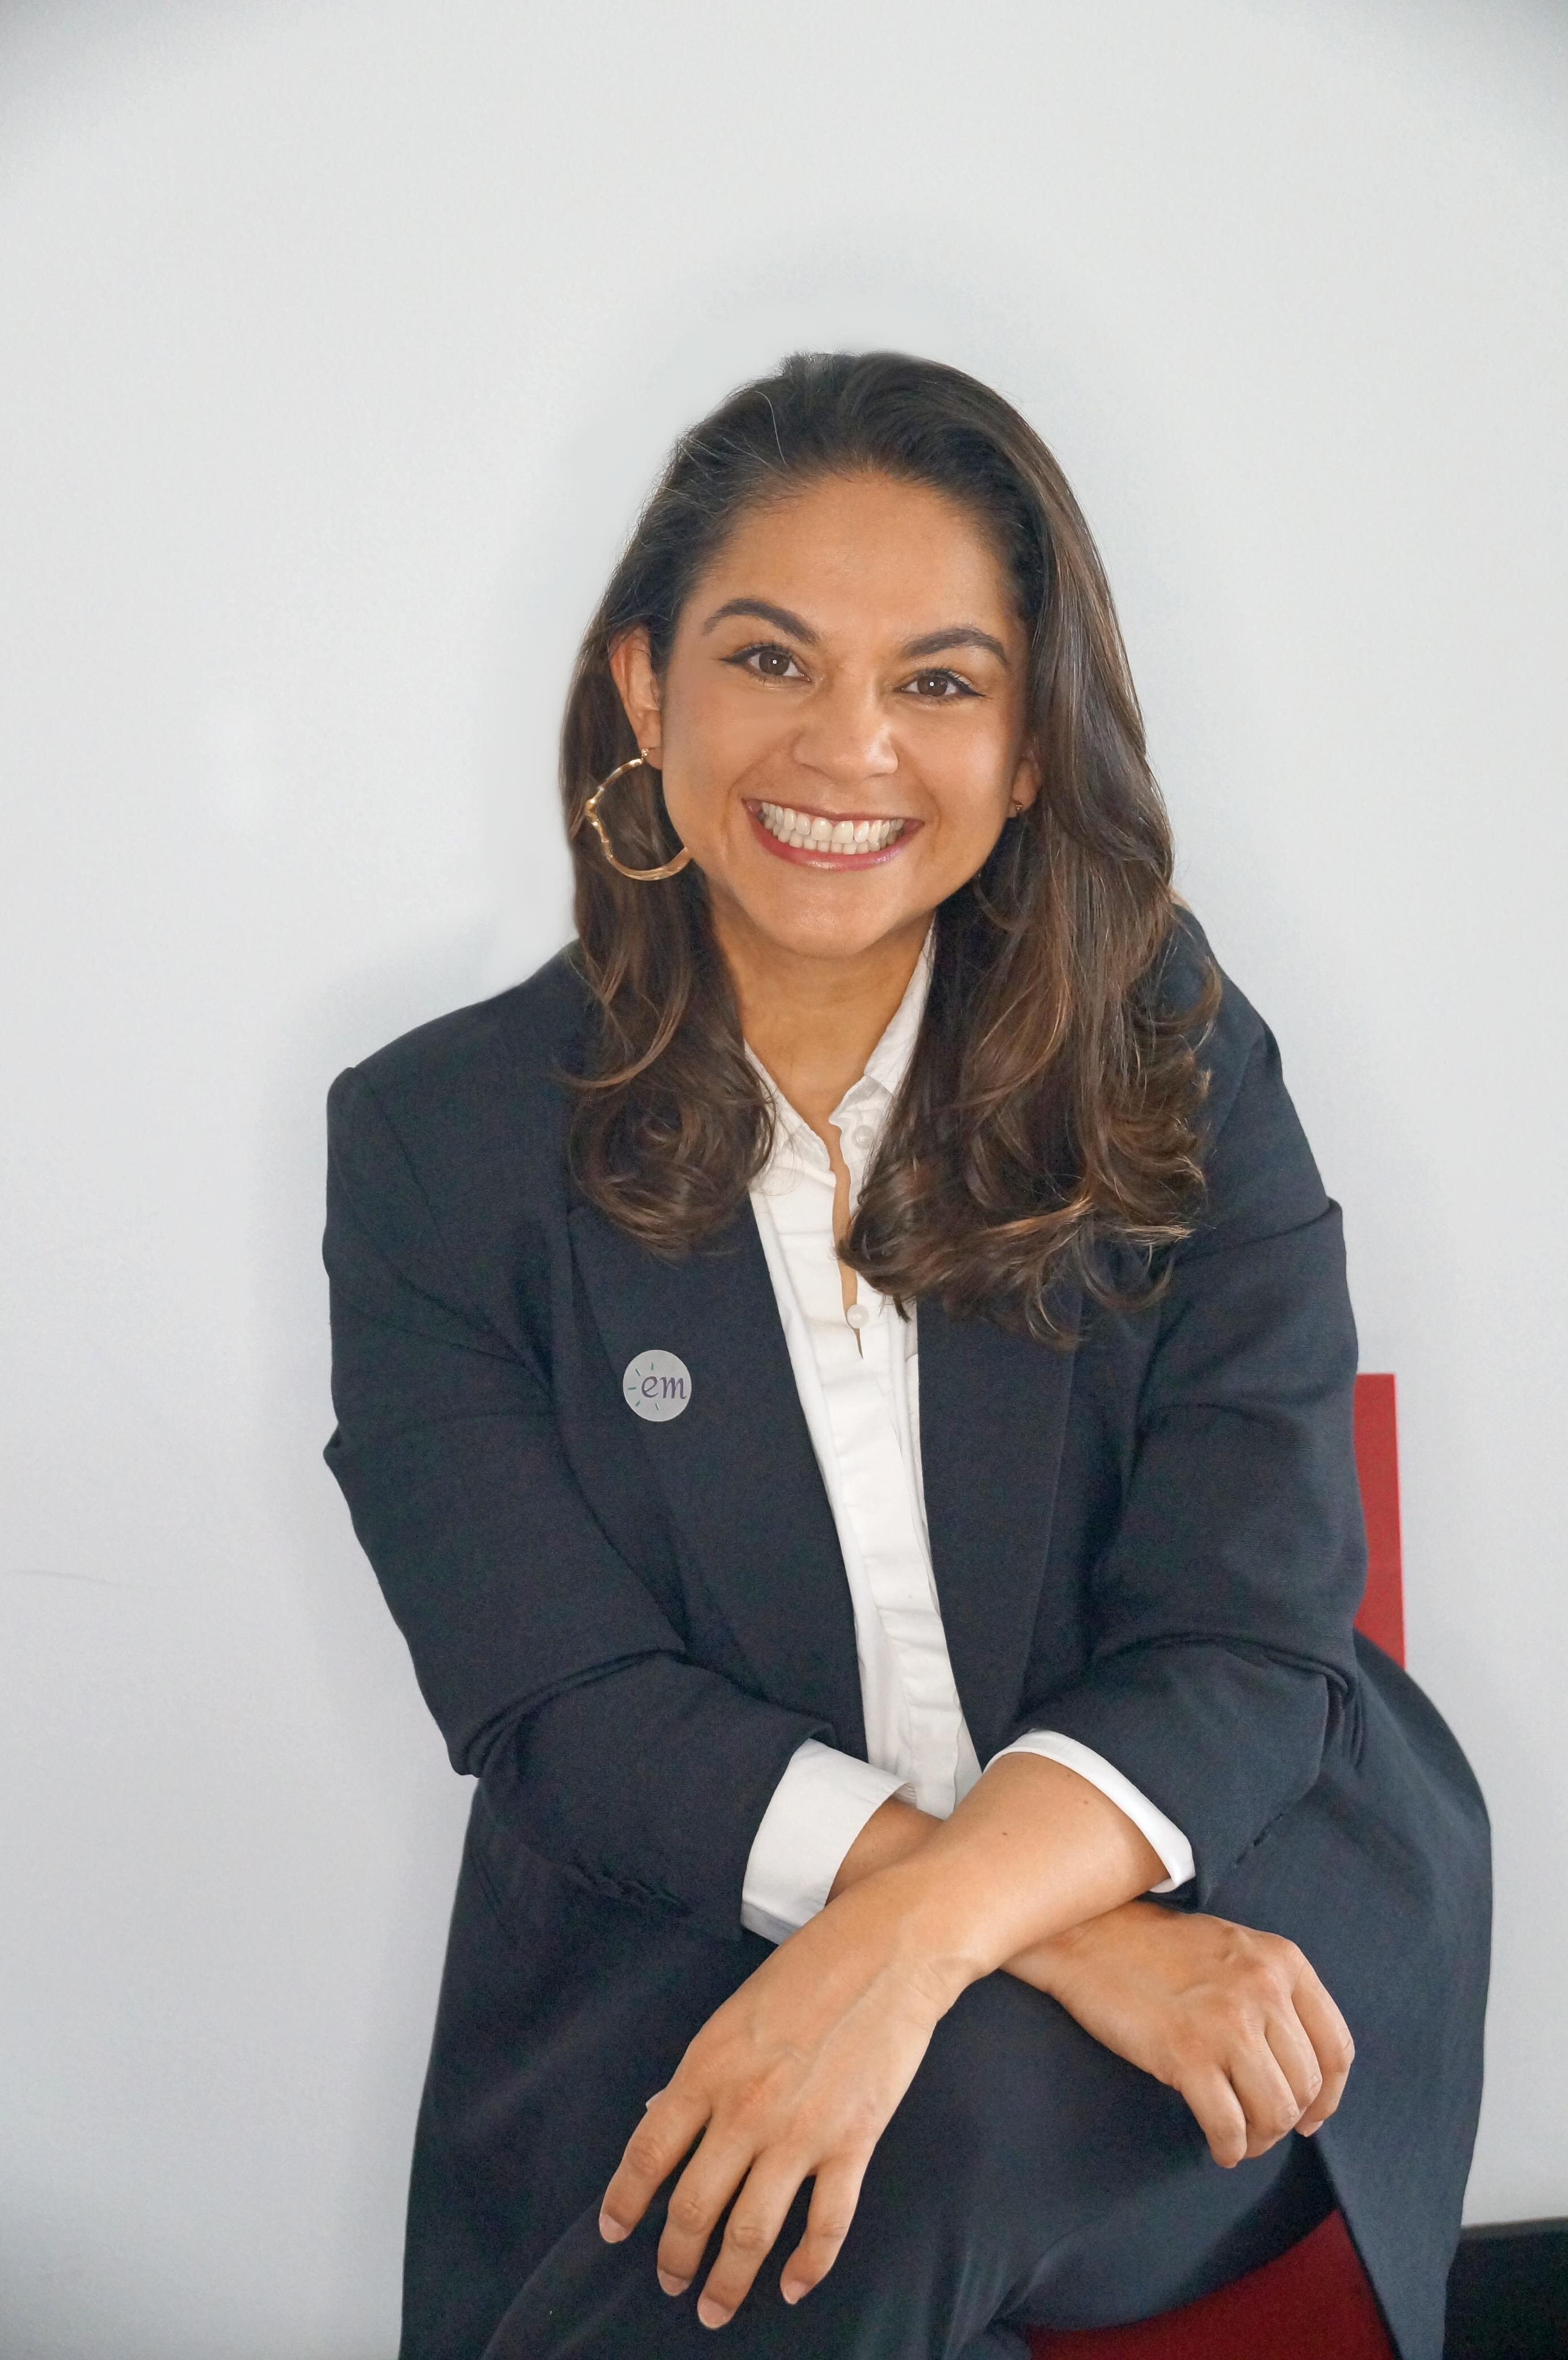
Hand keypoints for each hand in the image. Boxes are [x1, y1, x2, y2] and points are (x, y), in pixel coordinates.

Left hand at [598, 1875, 953, 2327]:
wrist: (888, 1949)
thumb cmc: (807, 1970)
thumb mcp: (733, 2014)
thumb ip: (698, 2073)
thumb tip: (659, 2119)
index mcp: (707, 2069)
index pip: (648, 2153)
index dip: (624, 2202)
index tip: (613, 2233)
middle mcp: (746, 2109)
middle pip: (694, 2208)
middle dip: (676, 2258)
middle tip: (671, 2283)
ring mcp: (802, 2132)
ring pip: (752, 2232)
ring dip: (728, 2282)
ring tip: (716, 2308)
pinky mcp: (854, 2142)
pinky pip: (826, 2225)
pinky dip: (808, 2267)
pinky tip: (793, 2287)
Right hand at [1026, 1900, 1353, 2165]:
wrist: (1089, 1935)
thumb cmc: (1160, 1949)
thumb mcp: (1236, 1950)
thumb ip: (1274, 1994)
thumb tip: (1304, 2071)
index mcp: (1282, 1961)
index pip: (1336, 2047)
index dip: (1328, 2096)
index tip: (1311, 2117)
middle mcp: (1263, 1989)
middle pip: (1305, 2086)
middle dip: (1286, 2120)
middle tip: (1259, 2129)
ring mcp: (1226, 2022)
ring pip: (1275, 2112)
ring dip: (1260, 2139)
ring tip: (1239, 2139)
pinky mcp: (1186, 2053)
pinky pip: (1229, 2125)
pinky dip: (1229, 2147)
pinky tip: (1219, 2146)